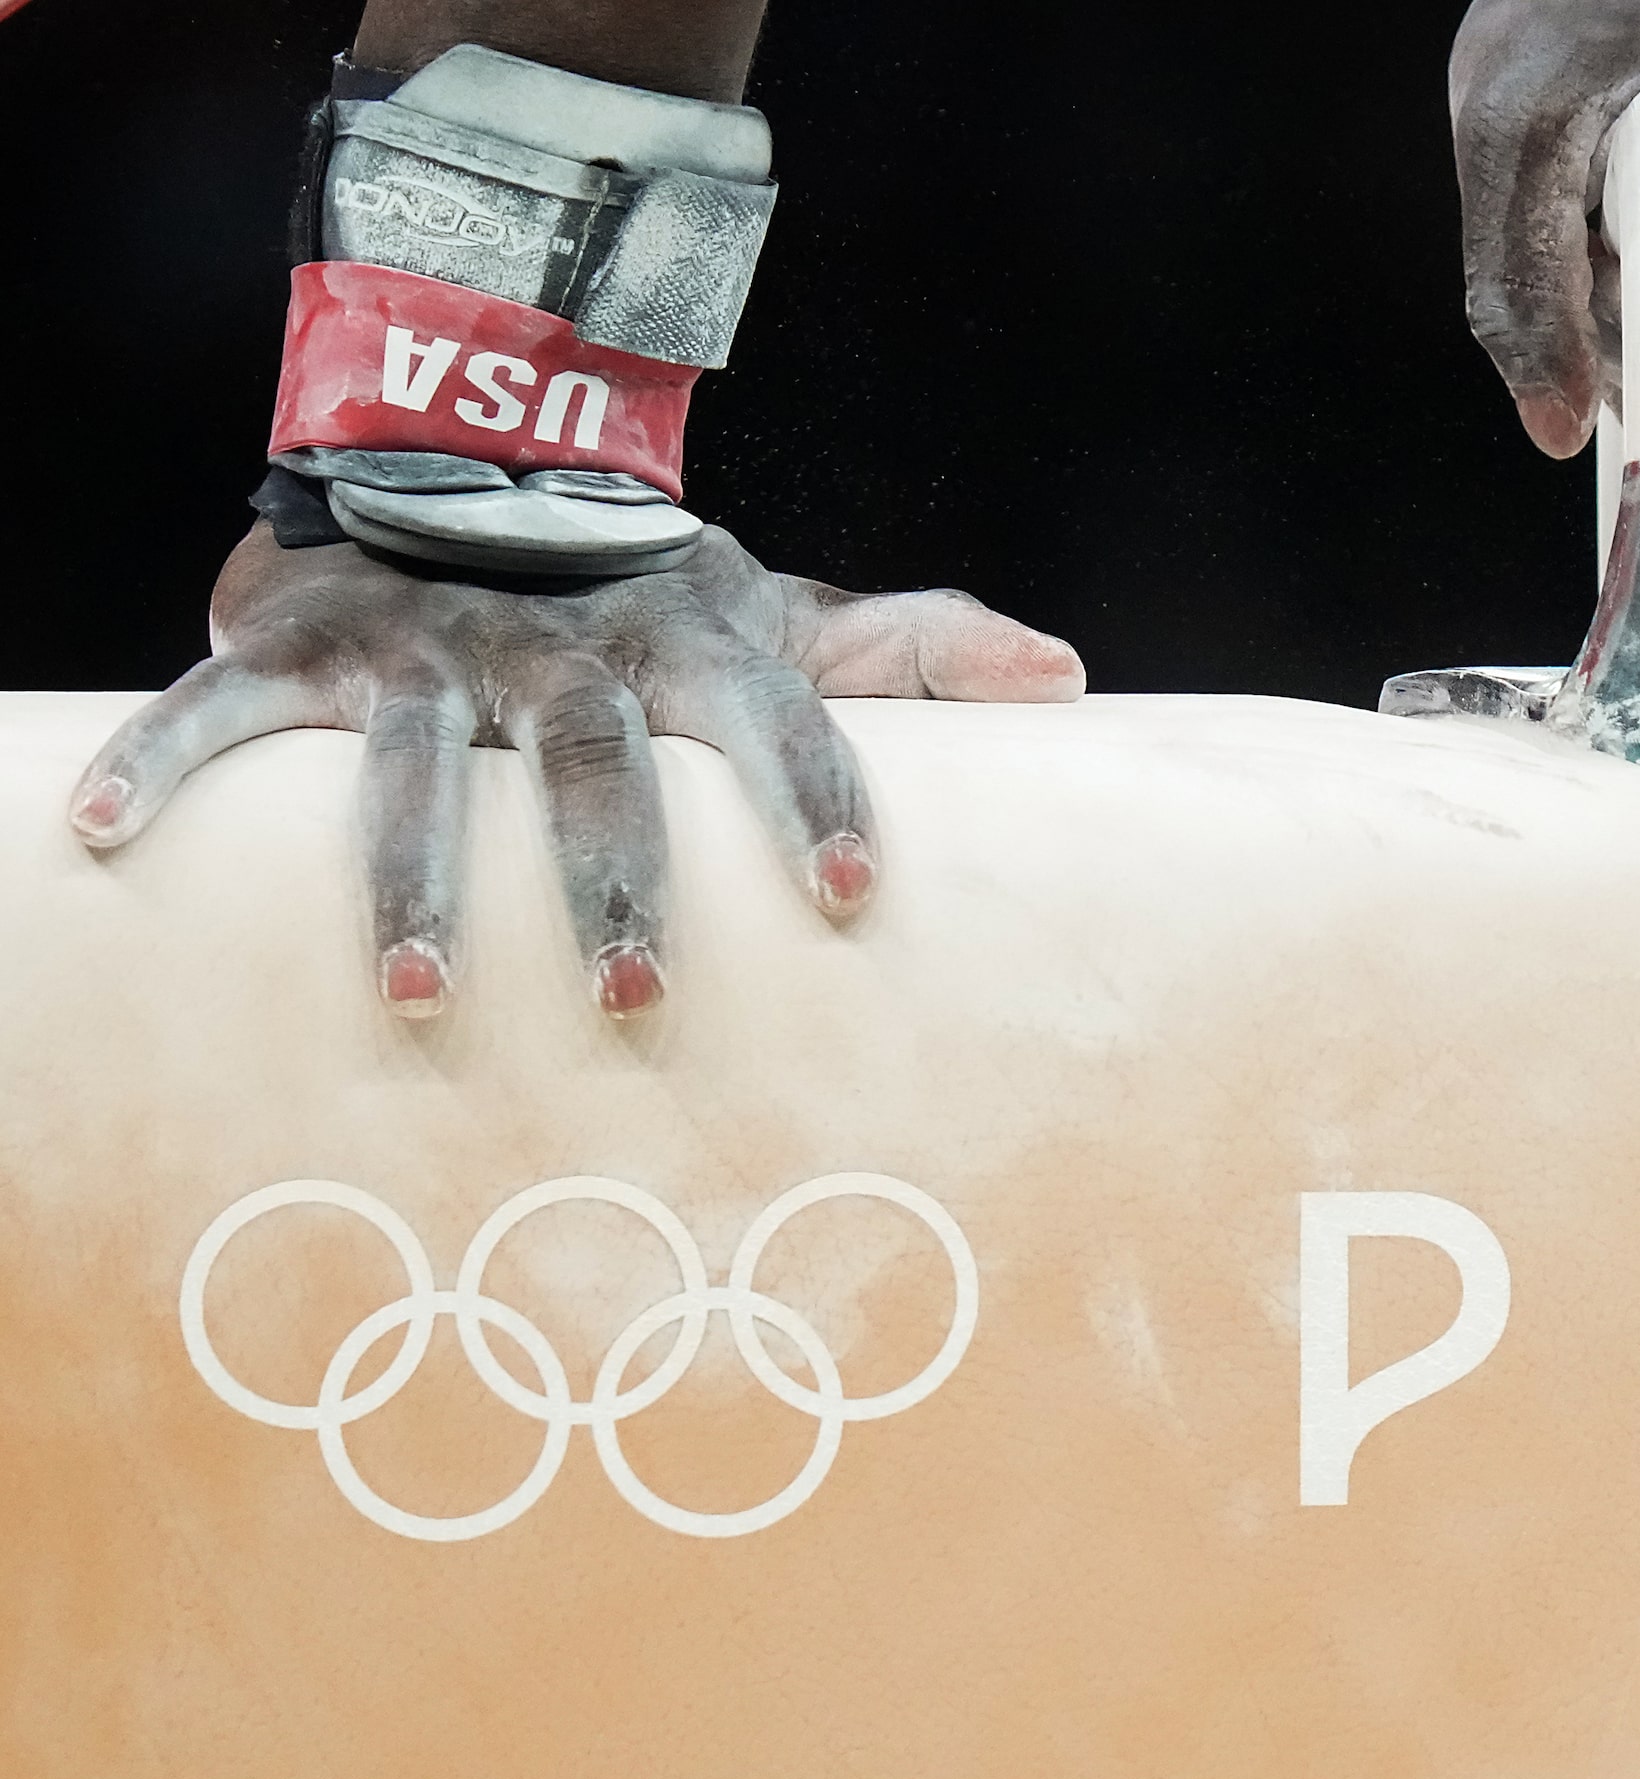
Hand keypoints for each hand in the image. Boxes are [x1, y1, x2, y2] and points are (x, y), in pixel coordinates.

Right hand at [68, 525, 1083, 1017]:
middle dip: (618, 880)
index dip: (819, 803)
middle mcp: (568, 649)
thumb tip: (1069, 682)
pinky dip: (158, 764)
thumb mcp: (787, 616)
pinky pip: (218, 710)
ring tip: (421, 997)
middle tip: (646, 998)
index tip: (854, 903)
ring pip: (417, 767)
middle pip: (599, 768)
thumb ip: (916, 650)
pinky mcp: (305, 644)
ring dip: (410, 881)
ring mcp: (431, 645)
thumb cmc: (658, 593)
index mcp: (696, 645)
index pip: (782, 722)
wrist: (479, 450)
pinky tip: (100, 840)